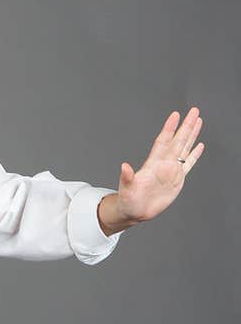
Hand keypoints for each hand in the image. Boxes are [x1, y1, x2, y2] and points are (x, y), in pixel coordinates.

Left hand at [114, 107, 204, 223]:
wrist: (135, 212)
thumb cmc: (128, 200)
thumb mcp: (126, 189)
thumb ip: (126, 177)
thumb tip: (124, 166)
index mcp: (152, 165)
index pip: (163, 142)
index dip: (169, 129)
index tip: (176, 115)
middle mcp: (163, 164)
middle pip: (178, 141)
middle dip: (186, 126)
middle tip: (194, 111)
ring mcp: (171, 171)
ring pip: (185, 149)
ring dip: (191, 135)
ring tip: (198, 121)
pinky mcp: (177, 180)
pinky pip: (189, 164)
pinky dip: (194, 155)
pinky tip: (200, 145)